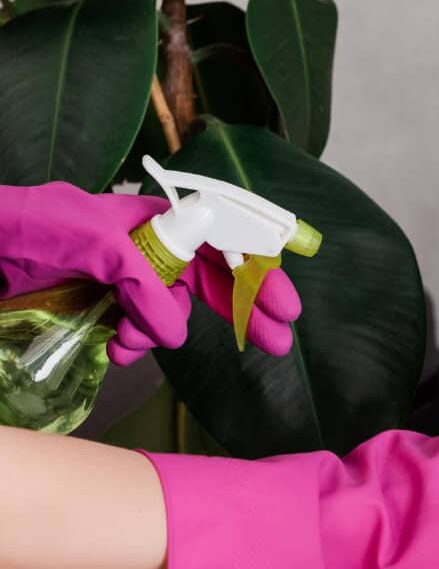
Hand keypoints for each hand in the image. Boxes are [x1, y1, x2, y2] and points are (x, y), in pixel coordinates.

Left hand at [0, 183, 298, 364]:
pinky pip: (137, 331)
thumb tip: (177, 328)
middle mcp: (147, 247)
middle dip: (240, 311)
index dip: (257, 272)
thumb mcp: (89, 240)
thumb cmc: (24, 225)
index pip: (223, 241)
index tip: (283, 306)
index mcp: (153, 219)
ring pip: (169, 313)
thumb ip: (140, 279)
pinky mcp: (102, 306)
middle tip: (276, 342)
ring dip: (156, 335)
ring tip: (128, 348)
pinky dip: (131, 344)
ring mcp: (125, 279)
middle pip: (211, 279)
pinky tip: (115, 349)